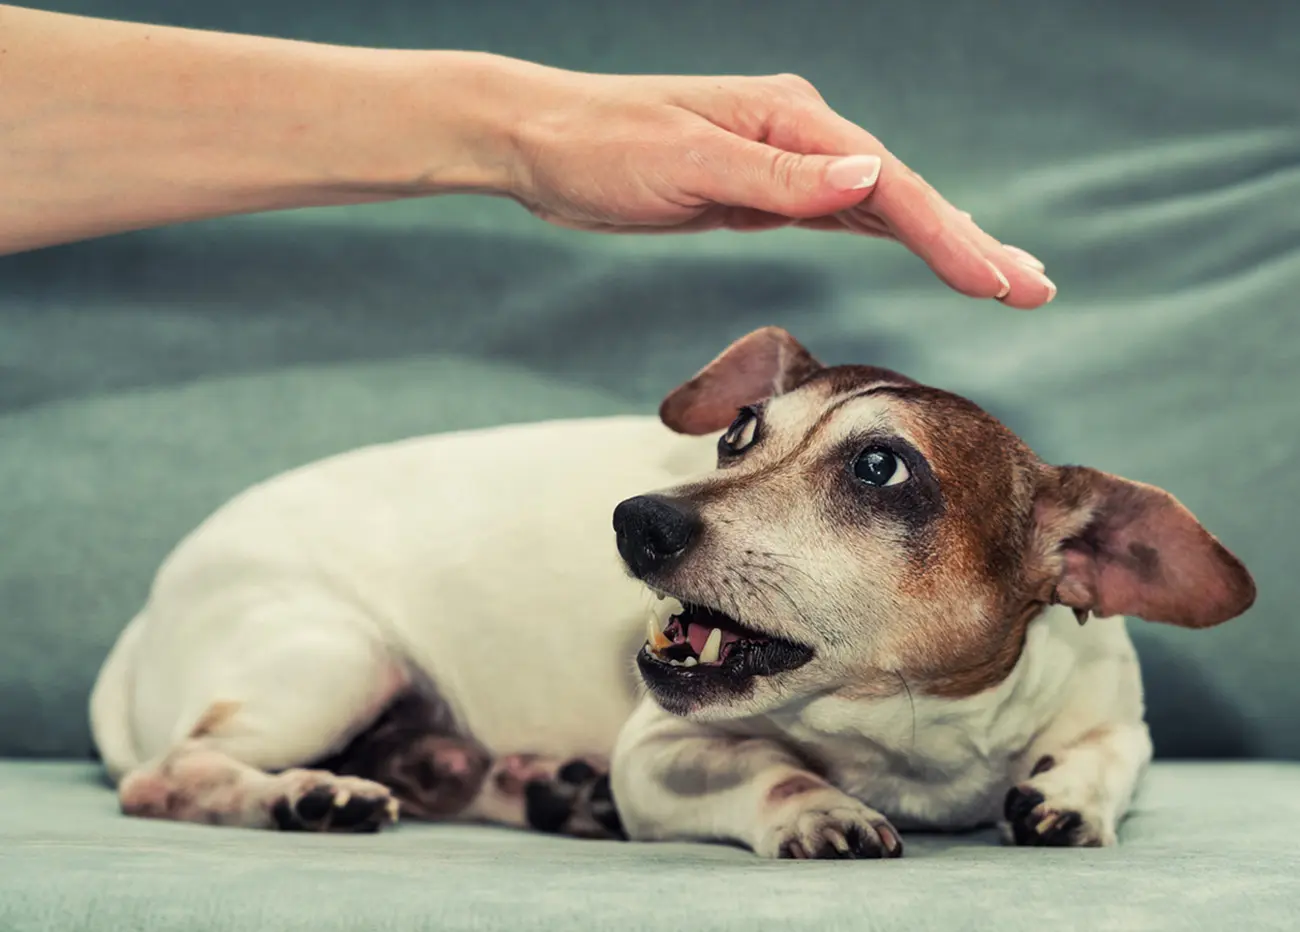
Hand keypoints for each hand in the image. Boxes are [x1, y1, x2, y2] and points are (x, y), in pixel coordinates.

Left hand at [504, 69, 1053, 307]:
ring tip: (1000, 276)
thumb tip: (870, 178)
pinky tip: (919, 249)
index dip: (950, 238)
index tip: (1000, 282)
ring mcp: (783, 161)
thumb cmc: (602, 149)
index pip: (889, 188)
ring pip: (881, 206)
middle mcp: (799, 136)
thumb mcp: (688, 162)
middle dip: (969, 243)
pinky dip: (890, 234)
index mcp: (791, 122)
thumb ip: (779, 176)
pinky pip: (843, 214)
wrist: (542, 144)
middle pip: (903, 194)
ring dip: (941, 240)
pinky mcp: (762, 188)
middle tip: (1034, 287)